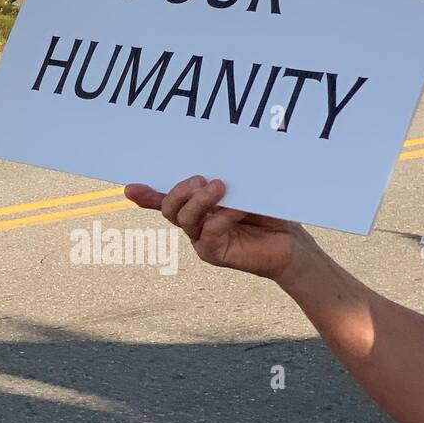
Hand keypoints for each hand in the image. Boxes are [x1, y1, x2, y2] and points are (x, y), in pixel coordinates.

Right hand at [124, 175, 314, 281]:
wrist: (292, 242)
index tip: (130, 187)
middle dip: (178, 192)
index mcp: (197, 204)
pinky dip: (220, 219)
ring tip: (219, 187)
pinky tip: (236, 210)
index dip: (146, 194)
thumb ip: (223, 180)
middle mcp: (195, 222)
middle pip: (170, 208)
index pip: (165, 197)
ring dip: (198, 202)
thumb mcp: (244, 189)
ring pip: (184, 220)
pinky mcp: (214, 254)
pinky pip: (208, 235)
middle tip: (200, 178)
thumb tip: (209, 168)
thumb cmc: (269, 211)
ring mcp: (202, 239)